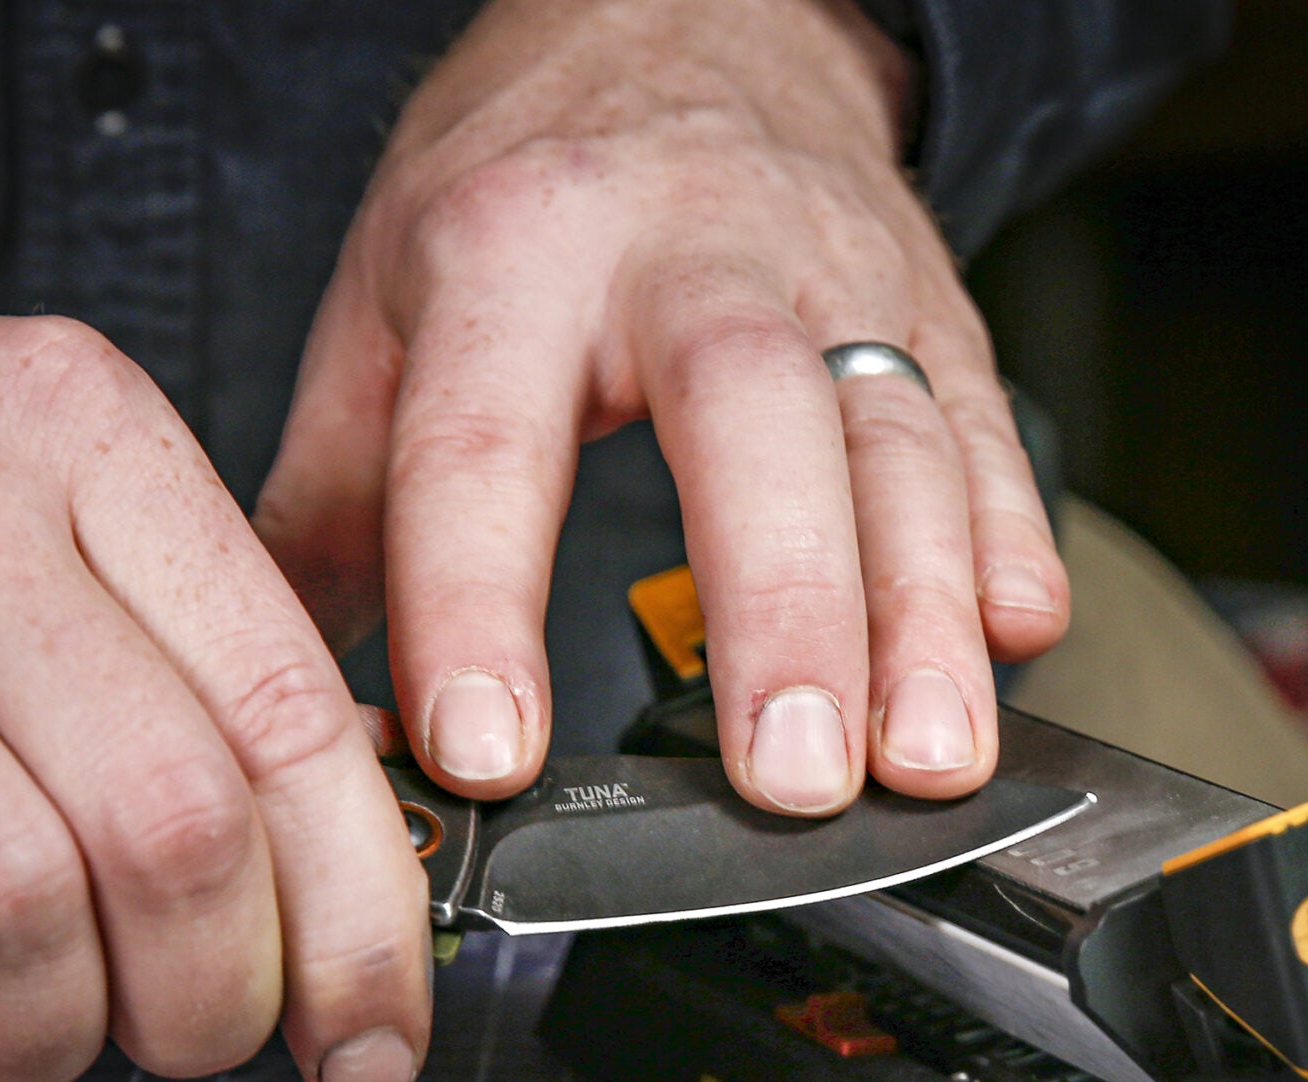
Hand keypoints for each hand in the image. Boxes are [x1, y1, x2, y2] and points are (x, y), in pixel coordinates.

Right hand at [0, 285, 430, 1081]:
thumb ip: (203, 647)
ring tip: (25, 1022)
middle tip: (183, 1029)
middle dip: (210, 1000)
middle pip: (173, 828)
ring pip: (5, 906)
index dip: (362, 923)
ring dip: (42, 1034)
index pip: (293, 718)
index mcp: (88, 445)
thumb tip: (353, 875)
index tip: (375, 1040)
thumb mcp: (55, 482)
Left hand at [257, 0, 1069, 816]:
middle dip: (782, 611)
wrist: (692, 12)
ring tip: (925, 760)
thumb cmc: (530, 171)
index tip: (486, 752)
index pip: (484, 445)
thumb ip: (337, 498)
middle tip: (789, 778)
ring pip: (896, 439)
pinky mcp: (935, 305)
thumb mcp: (387, 296)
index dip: (478, 606)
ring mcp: (833, 273)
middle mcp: (688, 249)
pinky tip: (1014, 639)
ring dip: (921, 611)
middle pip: (747, 421)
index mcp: (512, 248)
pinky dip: (1013, 537)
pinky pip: (985, 423)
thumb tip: (293, 693)